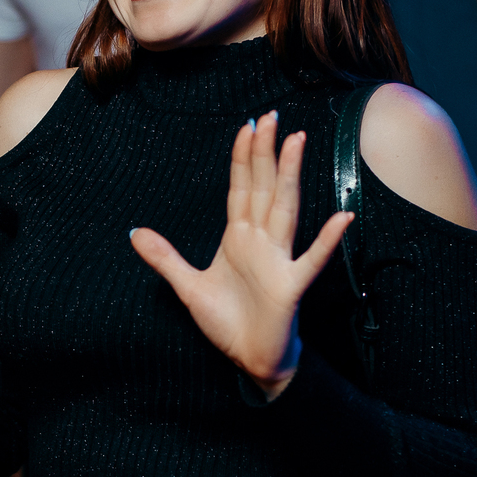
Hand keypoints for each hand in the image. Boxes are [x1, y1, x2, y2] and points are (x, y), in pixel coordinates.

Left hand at [129, 112, 351, 396]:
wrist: (251, 360)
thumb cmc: (228, 322)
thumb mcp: (188, 287)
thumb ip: (165, 258)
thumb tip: (134, 232)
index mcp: (239, 237)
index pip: (241, 188)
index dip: (242, 158)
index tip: (247, 125)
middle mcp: (261, 242)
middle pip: (263, 188)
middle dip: (265, 152)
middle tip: (270, 116)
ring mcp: (278, 261)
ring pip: (284, 209)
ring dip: (289, 177)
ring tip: (296, 142)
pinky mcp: (290, 286)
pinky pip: (311, 259)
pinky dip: (326, 240)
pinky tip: (342, 218)